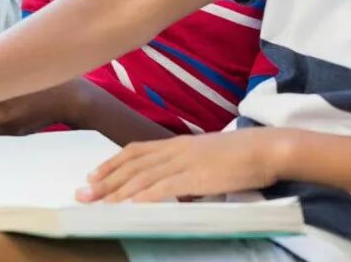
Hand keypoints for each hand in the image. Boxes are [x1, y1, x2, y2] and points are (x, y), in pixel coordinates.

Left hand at [78, 129, 287, 203]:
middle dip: (105, 180)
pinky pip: (162, 188)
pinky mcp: (195, 176)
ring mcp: (184, 162)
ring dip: (116, 192)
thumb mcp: (208, 159)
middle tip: (82, 193)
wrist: (267, 148)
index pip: (136, 151)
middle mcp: (175, 149)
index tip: (93, 175)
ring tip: (97, 204)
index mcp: (178, 143)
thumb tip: (176, 188)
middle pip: (132, 164)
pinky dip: (142, 198)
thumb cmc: (243, 155)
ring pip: (142, 177)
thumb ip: (189, 170)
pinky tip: (128, 207)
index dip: (112, 163)